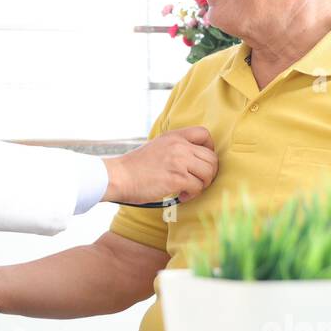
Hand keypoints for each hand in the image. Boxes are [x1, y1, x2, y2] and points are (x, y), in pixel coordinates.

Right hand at [103, 126, 217, 204]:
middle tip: (197, 181)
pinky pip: (198, 187)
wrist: (119, 177)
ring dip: (202, 185)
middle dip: (208, 173)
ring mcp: (179, 161)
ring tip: (188, 189)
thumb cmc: (135, 167)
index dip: (209, 149)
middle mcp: (179, 145)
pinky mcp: (177, 178)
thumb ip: (175, 147)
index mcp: (174, 136)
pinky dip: (192, 195)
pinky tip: (181, 196)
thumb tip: (194, 160)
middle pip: (212, 157)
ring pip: (208, 173)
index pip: (204, 134)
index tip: (201, 161)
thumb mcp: (157, 147)